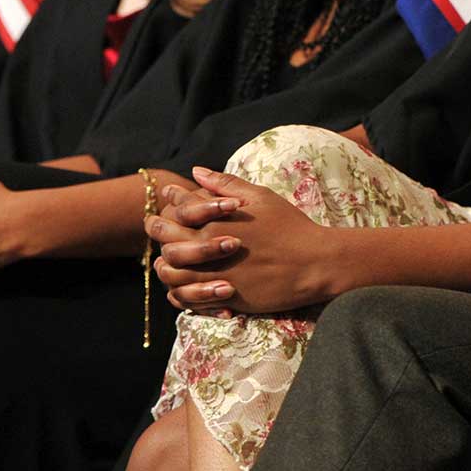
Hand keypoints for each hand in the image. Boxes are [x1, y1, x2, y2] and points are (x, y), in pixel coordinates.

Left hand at [146, 168, 334, 313]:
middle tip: (157, 226)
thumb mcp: (261, 197)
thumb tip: (196, 171)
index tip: (169, 199)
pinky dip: (179, 292)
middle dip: (156, 228)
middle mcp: (209, 246)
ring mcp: (214, 274)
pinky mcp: (222, 297)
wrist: (313, 264)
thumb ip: (226, 184)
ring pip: (169, 272)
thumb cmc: (290, 226)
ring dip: (163, 264)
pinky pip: (187, 299)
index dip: (169, 201)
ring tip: (168, 258)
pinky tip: (184, 284)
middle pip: (165, 238)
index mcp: (216, 219)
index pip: (177, 206)